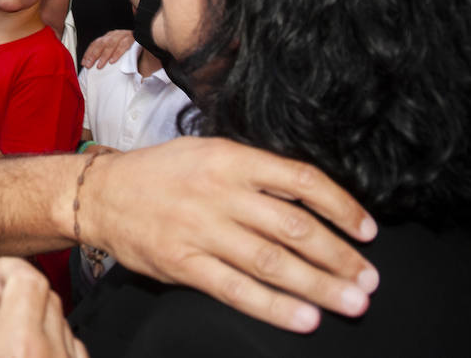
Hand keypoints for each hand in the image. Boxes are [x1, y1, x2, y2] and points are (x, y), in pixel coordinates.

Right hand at [0, 258, 88, 357]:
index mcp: (20, 346)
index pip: (29, 281)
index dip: (10, 268)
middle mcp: (53, 356)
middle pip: (48, 298)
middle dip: (21, 289)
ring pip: (62, 323)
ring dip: (36, 315)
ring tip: (5, 326)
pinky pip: (72, 350)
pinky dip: (53, 341)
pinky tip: (28, 350)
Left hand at [80, 30, 133, 68]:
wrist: (146, 36)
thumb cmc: (130, 45)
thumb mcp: (116, 47)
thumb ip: (107, 53)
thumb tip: (95, 64)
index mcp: (109, 36)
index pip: (95, 43)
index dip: (88, 53)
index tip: (84, 62)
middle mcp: (115, 34)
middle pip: (101, 43)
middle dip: (93, 55)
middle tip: (89, 65)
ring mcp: (123, 35)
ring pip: (111, 44)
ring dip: (104, 56)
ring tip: (99, 65)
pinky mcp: (132, 38)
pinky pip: (123, 45)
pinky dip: (117, 53)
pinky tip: (112, 61)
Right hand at [81, 137, 378, 332]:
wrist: (101, 194)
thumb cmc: (161, 173)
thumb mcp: (207, 151)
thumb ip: (254, 172)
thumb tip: (310, 198)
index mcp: (230, 158)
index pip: (300, 180)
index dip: (341, 206)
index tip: (366, 230)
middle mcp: (219, 192)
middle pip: (294, 227)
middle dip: (339, 256)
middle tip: (369, 279)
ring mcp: (200, 230)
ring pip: (272, 261)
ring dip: (319, 285)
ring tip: (352, 302)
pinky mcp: (183, 263)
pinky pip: (236, 289)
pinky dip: (274, 307)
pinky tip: (305, 318)